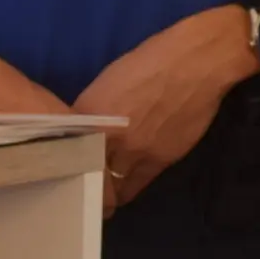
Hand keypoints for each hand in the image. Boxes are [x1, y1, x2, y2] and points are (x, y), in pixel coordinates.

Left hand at [73, 6, 256, 214]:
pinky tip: (123, 193)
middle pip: (86, 173)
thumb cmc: (152, 60)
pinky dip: (127, 190)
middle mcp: (107, 137)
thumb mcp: (110, 80)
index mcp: (89, 112)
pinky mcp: (159, 161)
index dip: (64, 162)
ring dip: (106, 194)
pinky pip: (136, 185)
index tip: (63, 169)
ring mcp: (134, 151)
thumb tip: (89, 131)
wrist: (196, 63)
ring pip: (111, 186)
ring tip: (102, 198)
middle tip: (80, 190)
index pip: (66, 150)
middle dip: (83, 183)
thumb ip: (96, 111)